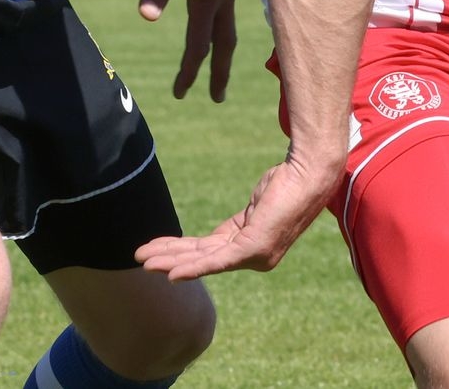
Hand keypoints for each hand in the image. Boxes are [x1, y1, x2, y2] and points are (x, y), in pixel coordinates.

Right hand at [134, 156, 339, 279]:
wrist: (309, 173)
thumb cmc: (286, 183)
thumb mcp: (256, 207)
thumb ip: (238, 224)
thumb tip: (225, 230)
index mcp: (249, 247)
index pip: (207, 252)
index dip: (180, 253)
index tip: (156, 252)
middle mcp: (252, 258)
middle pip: (201, 258)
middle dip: (168, 258)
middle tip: (139, 259)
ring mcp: (254, 256)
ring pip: (203, 260)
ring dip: (170, 262)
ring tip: (144, 263)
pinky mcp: (254, 249)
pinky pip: (216, 261)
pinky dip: (191, 267)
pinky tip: (171, 273)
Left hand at [138, 0, 256, 101]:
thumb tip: (145, 17)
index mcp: (207, 2)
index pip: (197, 47)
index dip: (187, 72)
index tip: (179, 93)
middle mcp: (222, 1)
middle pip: (222, 47)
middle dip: (218, 75)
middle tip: (216, 98)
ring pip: (229, 30)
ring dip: (225, 53)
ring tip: (222, 65)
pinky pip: (232, 13)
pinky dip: (227, 28)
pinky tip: (221, 18)